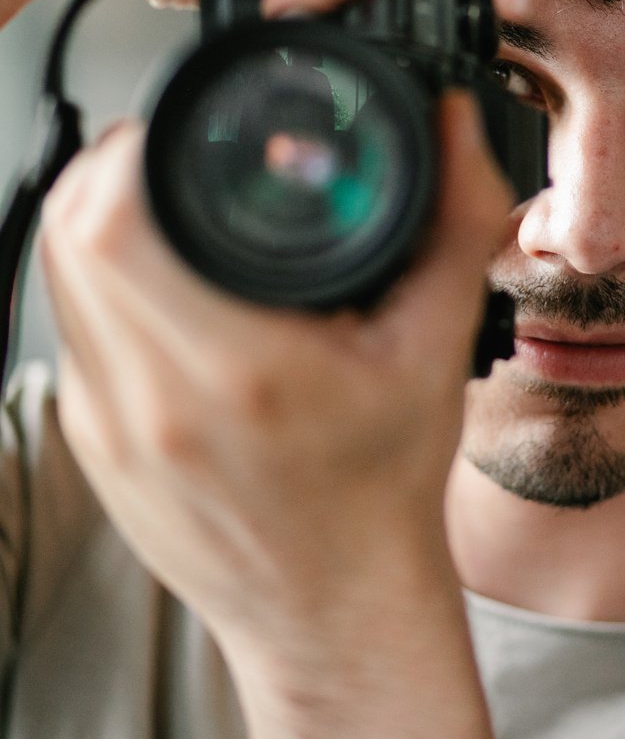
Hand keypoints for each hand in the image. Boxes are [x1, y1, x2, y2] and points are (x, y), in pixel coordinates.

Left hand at [38, 90, 510, 660]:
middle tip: (171, 152)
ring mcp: (106, 428)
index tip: (178, 131)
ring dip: (97, 221)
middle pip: (68, 235)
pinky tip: (162, 283)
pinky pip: (70, 327)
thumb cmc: (383, 491)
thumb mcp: (436, 347)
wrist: (334, 610)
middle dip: (110, 168)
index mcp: (237, 370)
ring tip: (166, 205)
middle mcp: (149, 401)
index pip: (112, 223)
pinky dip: (100, 281)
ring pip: (55, 277)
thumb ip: (453, 223)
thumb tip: (454, 128)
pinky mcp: (90, 445)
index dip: (130, 150)